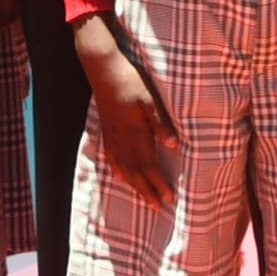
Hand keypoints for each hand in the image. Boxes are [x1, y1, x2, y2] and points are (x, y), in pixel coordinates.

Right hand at [75, 14, 180, 201]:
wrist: (102, 69)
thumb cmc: (129, 80)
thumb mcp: (149, 98)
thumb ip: (160, 122)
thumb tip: (173, 144)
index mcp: (134, 133)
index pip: (148, 165)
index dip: (158, 183)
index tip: (169, 198)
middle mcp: (121, 139)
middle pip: (135, 171)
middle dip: (147, 190)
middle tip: (158, 206)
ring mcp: (112, 135)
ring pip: (123, 167)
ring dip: (134, 184)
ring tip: (144, 197)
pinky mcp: (106, 129)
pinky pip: (111, 156)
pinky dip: (118, 169)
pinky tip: (120, 177)